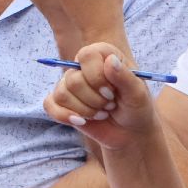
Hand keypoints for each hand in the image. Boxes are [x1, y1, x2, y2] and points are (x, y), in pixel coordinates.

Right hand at [42, 43, 159, 152]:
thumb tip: (110, 60)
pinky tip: (81, 121)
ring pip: (62, 95)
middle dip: (94, 100)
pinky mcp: (61, 102)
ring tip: (101, 113)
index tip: (112, 92)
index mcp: (102, 55)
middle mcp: (82, 66)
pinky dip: (65, 116)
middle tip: (110, 106)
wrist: (131, 132)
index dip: (97, 77)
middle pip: (73, 80)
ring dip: (85, 110)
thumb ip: (125, 77)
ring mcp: (70, 84)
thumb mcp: (138, 94)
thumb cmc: (137, 109)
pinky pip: (49, 105)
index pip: (86, 56)